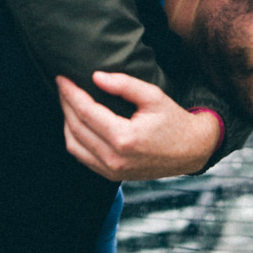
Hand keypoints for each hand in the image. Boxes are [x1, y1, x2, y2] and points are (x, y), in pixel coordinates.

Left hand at [58, 72, 221, 180]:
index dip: (71, 93)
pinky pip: (82, 156)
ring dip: (67, 121)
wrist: (191, 150)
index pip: (86, 112)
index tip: (61, 78)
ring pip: (74, 145)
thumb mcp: (153, 96)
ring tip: (69, 103)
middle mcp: (114, 158)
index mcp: (125, 138)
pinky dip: (75, 138)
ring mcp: (112, 170)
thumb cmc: (174, 121)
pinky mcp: (112, 175)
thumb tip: (96, 77)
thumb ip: (124, 84)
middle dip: (66, 104)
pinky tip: (78, 123)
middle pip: (76, 127)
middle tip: (62, 86)